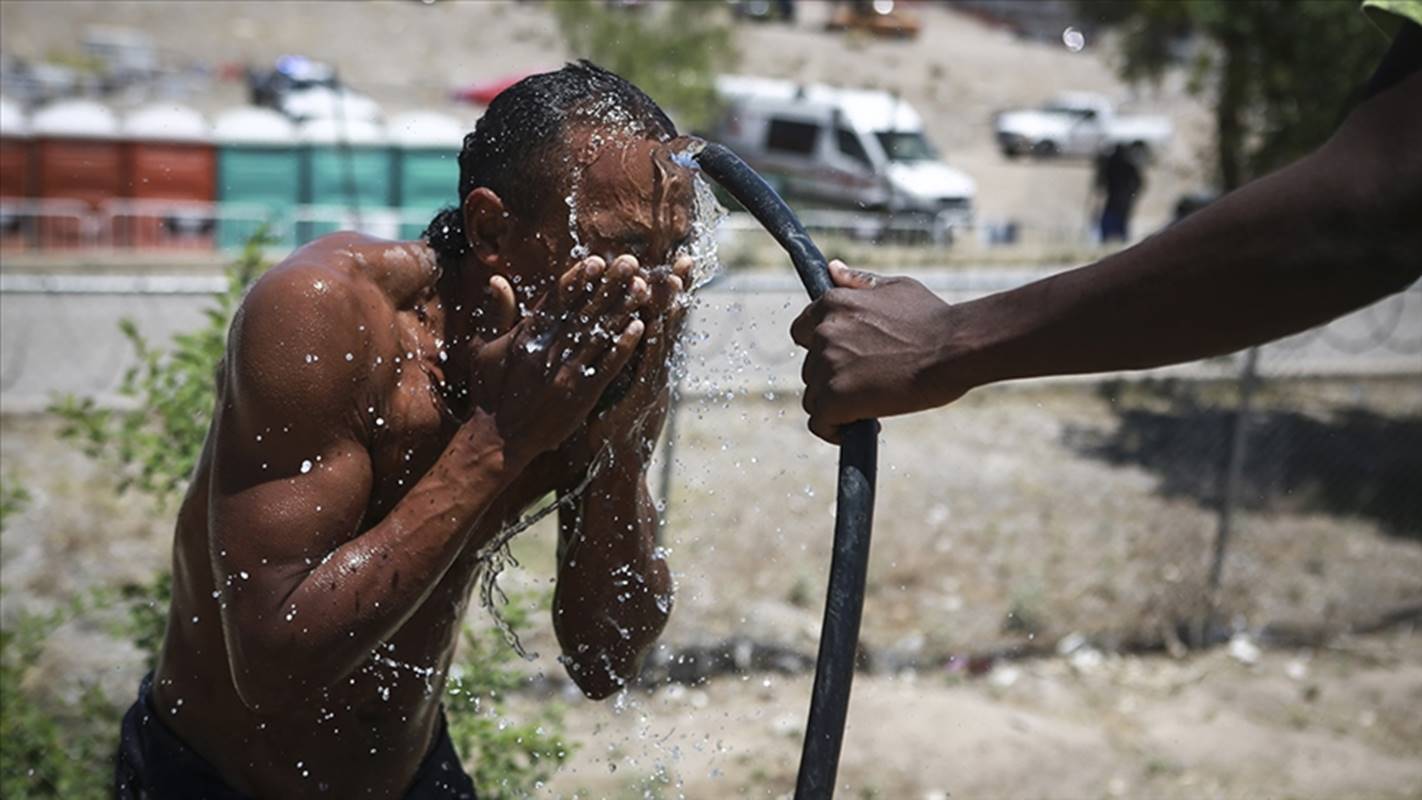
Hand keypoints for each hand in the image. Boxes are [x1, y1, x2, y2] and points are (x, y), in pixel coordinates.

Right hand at [472, 255, 649, 466]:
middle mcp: (548, 351)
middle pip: (584, 312)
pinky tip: (640, 327)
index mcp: (525, 337)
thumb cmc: (490, 392)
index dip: (577, 279)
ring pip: (599, 335)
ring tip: (642, 287)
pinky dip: (623, 346)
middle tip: (630, 263)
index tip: (596, 260)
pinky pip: (607, 366)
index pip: (556, 302)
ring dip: (622, 309)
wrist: (500, 439)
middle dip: (608, 285)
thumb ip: (495, 315)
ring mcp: (566, 373)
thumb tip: (497, 279)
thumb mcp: (483, 350)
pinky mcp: (581, 394)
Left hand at [566, 254, 691, 473]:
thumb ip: (615, 362)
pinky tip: (651, 324)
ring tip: (675, 281)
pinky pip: (646, 367)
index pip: (658, 320)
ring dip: (669, 311)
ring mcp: (652, 386)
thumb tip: (612, 334)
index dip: (667, 292)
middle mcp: (655, 372)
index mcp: (647, 367)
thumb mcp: (613, 392)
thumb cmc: (607, 433)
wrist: (615, 472)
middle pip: (667, 323)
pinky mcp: (640, 401)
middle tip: (685, 259)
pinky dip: (650, 346)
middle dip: (676, 291)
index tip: (675, 262)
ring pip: (662, 341)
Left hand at [790, 261, 973, 442]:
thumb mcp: (895, 288)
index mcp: (833, 304)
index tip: (844, 360)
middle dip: (835, 378)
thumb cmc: (933, 319)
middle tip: (871, 384)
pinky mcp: (834, 399)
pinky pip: (820, 422)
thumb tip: (833, 268)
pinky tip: (859, 426)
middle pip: (812, 368)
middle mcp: (823, 333)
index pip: (802, 331)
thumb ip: (858, 283)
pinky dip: (835, 429)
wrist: (954, 348)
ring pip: (815, 397)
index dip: (820, 349)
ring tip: (871, 405)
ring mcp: (827, 366)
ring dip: (838, 404)